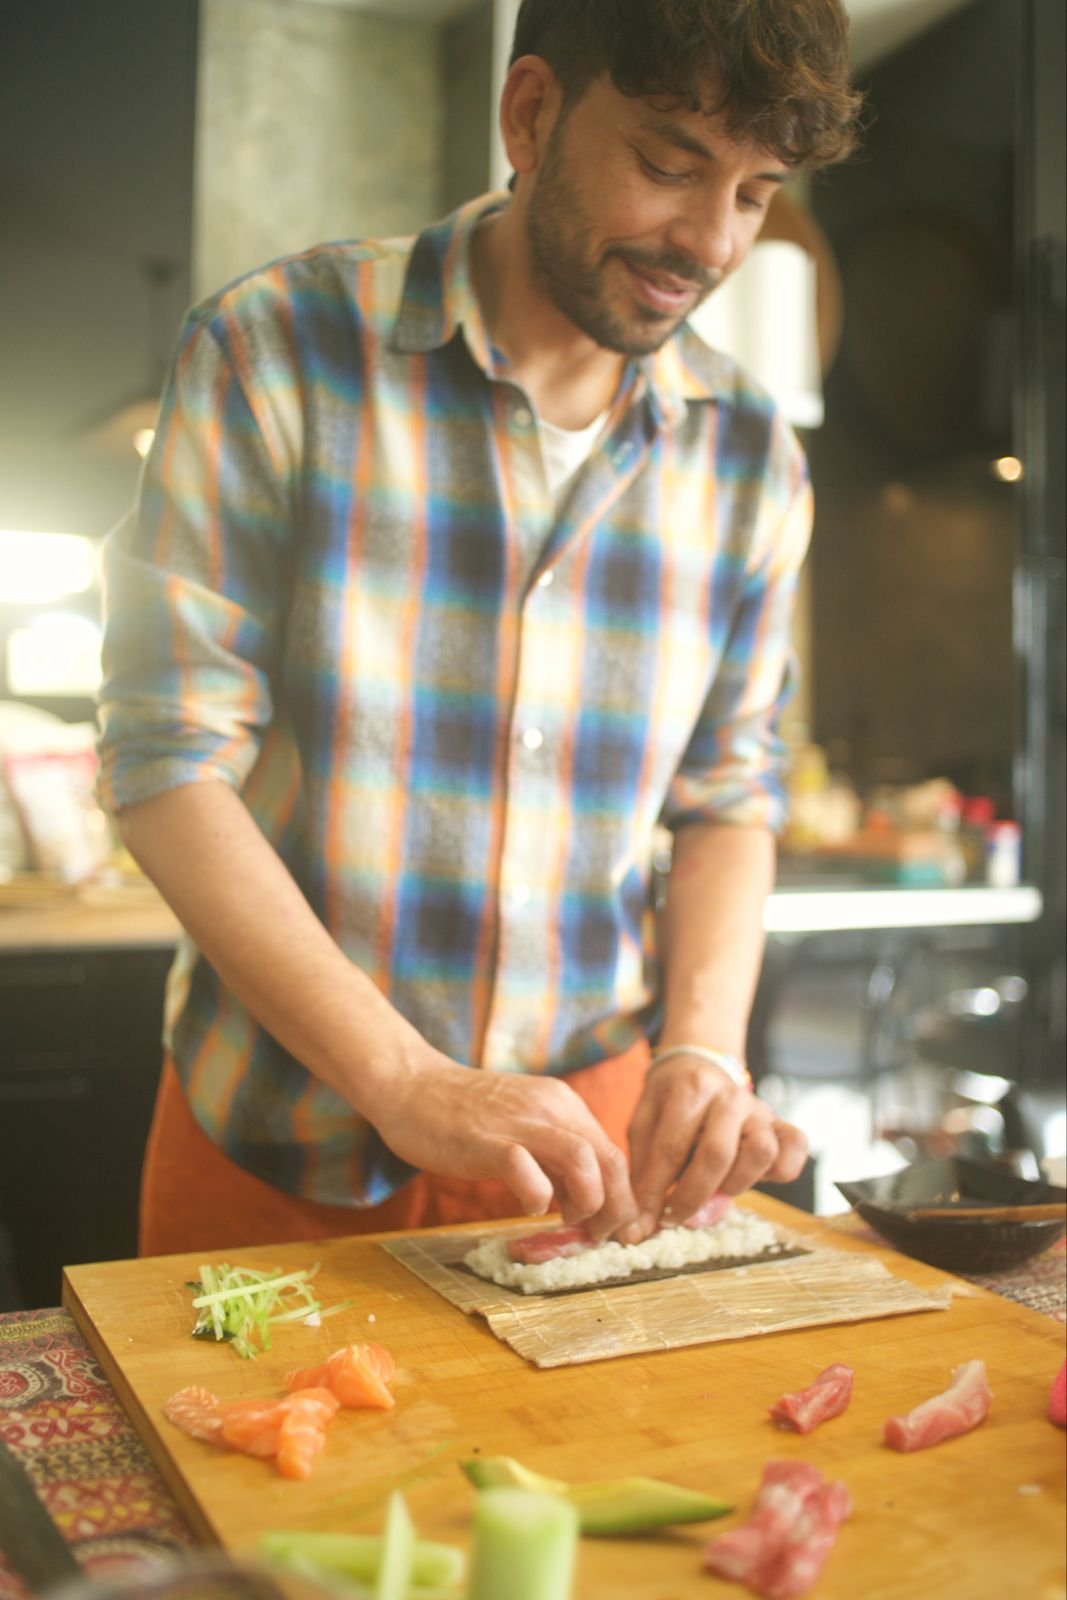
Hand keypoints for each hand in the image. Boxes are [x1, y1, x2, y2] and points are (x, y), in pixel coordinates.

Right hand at [363, 1046, 640, 1236]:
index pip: (613, 1154)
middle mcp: (551, 1108)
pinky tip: (527, 1206)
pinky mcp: (487, 1141)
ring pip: (583, 1160)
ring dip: (587, 1202)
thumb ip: (552, 1158)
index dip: (619, 1197)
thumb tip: (577, 1202)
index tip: (606, 1226)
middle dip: (614, 1208)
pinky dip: (538, 1198)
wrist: (412, 1085)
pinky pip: (529, 1172)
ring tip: (567, 1221)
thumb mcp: (523, 1127)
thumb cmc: (465, 1114)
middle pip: (610, 1160)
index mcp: (563, 1105)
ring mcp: (520, 1123)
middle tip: (596, 1235)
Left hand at [621, 1052, 807, 1241]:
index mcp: (690, 1089)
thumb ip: (646, 1170)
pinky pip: (795, 1148)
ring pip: (761, 1152)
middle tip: (676, 1215)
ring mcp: (759, 1108)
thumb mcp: (644, 1124)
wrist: (698, 1066)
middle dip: (692, 1196)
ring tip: (716, 1189)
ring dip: (736, 1183)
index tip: (645, 1221)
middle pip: (717, 1155)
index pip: (671, 1149)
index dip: (656, 1192)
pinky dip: (781, 1170)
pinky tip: (754, 1178)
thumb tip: (645, 1226)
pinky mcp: (780, 1122)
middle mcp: (729, 1096)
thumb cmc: (668, 1104)